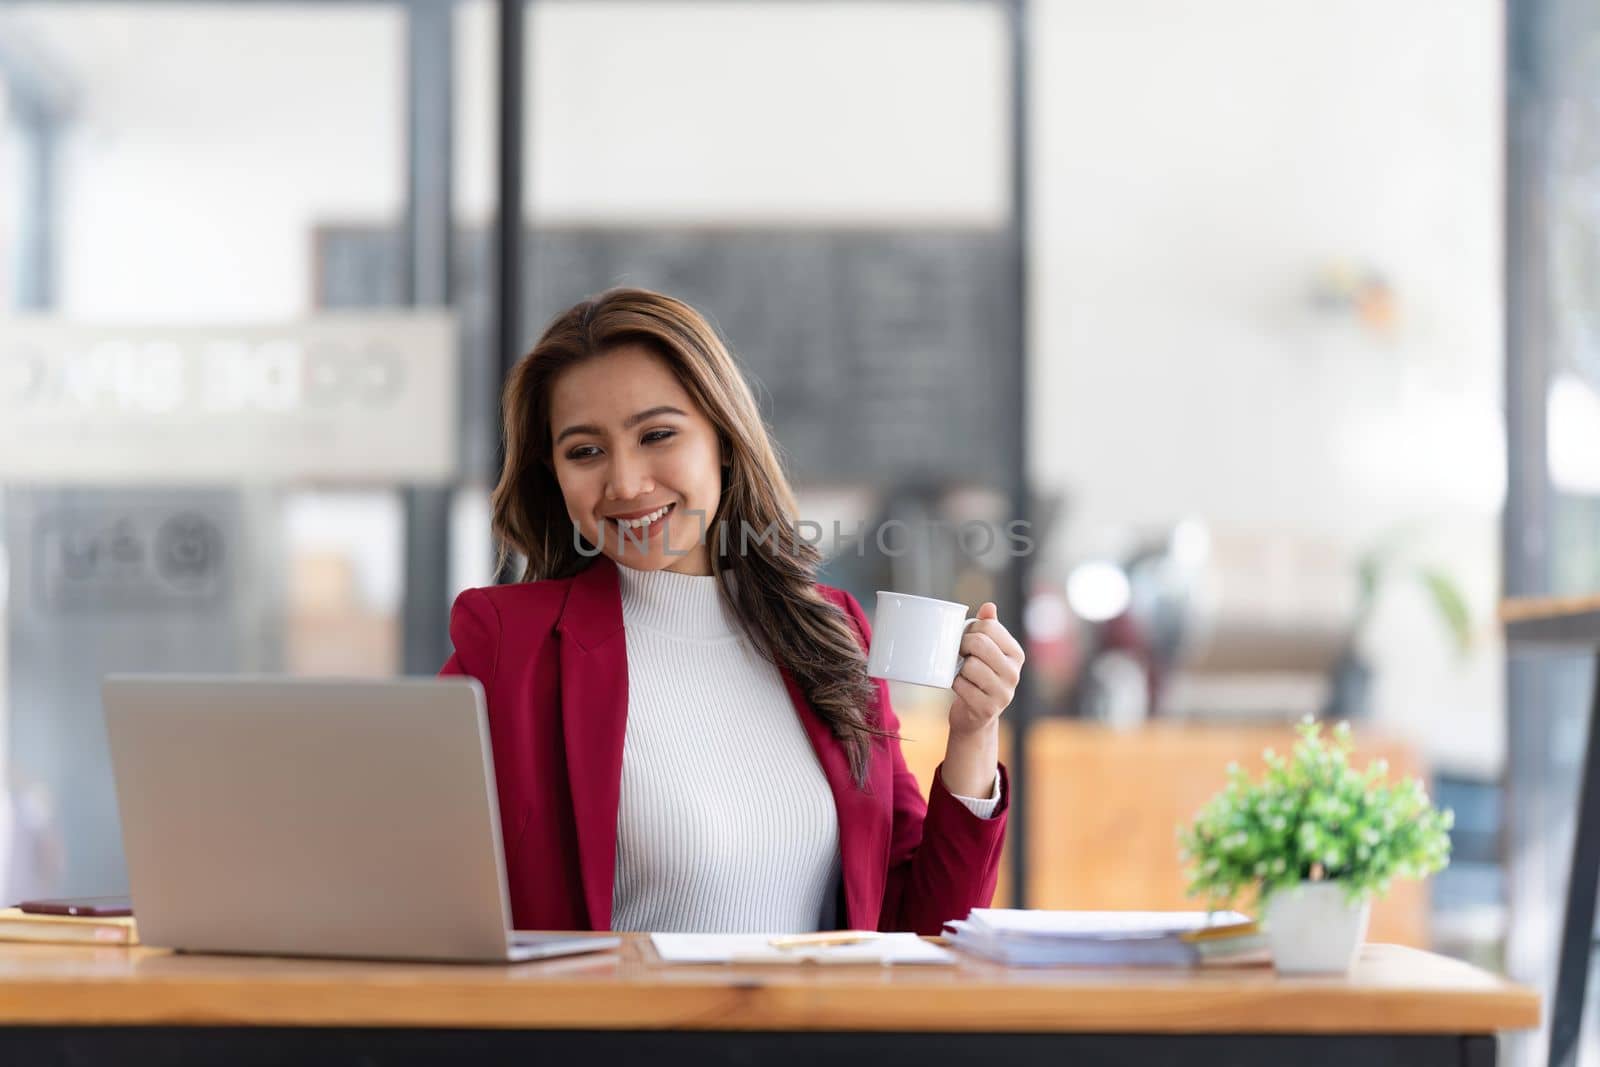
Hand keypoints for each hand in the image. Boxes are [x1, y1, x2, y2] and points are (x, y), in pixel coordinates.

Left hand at [948, 602, 1024, 737]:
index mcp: (1016, 654)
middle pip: (979, 643)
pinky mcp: (987, 708)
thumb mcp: (987, 651)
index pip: (990, 626)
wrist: (975, 717)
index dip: (970, 629)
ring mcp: (1003, 693)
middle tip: (959, 653)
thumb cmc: (979, 677)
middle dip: (961, 645)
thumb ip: (989, 627)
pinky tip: (961, 687)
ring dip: (959, 668)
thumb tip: (989, 606)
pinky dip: (955, 684)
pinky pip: (961, 685)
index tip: (966, 638)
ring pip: (970, 665)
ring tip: (963, 672)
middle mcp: (1014, 673)